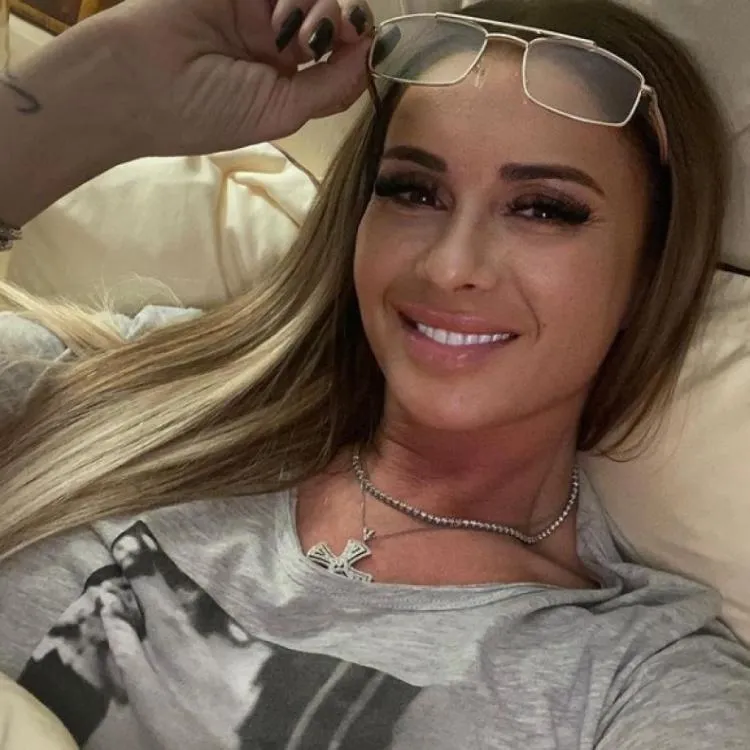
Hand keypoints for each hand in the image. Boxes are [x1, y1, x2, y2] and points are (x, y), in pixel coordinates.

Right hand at [94, 0, 374, 155]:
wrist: (140, 80)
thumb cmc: (208, 110)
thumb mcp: (281, 113)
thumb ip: (331, 87)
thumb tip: (373, 57)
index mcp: (285, 79)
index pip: (340, 59)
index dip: (360, 50)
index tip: (368, 47)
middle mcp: (275, 41)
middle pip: (333, 20)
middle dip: (342, 26)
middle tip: (324, 40)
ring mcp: (256, 7)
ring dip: (319, 7)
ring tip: (291, 32)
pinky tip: (278, 14)